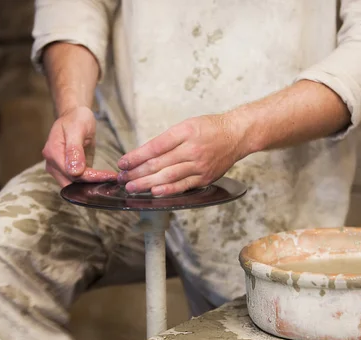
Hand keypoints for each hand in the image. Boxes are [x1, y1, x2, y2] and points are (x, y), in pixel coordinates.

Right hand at [42, 106, 117, 186]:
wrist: (74, 116)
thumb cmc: (76, 119)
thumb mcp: (77, 129)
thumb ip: (74, 150)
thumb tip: (74, 172)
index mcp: (53, 153)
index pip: (72, 173)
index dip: (91, 177)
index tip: (109, 176)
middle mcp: (52, 164)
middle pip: (72, 182)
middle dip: (92, 184)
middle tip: (114, 181)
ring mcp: (58, 168)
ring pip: (74, 185)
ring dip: (92, 185)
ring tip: (111, 182)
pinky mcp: (67, 170)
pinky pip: (78, 181)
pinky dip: (91, 182)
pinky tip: (105, 179)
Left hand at [117, 114, 245, 195]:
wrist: (237, 135)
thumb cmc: (211, 128)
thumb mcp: (187, 125)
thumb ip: (167, 140)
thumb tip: (144, 155)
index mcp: (185, 132)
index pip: (155, 147)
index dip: (136, 156)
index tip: (123, 162)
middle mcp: (192, 149)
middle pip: (159, 163)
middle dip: (137, 172)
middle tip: (122, 178)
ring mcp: (199, 165)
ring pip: (168, 176)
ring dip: (147, 183)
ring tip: (132, 186)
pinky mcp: (205, 177)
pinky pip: (183, 185)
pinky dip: (168, 190)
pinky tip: (155, 192)